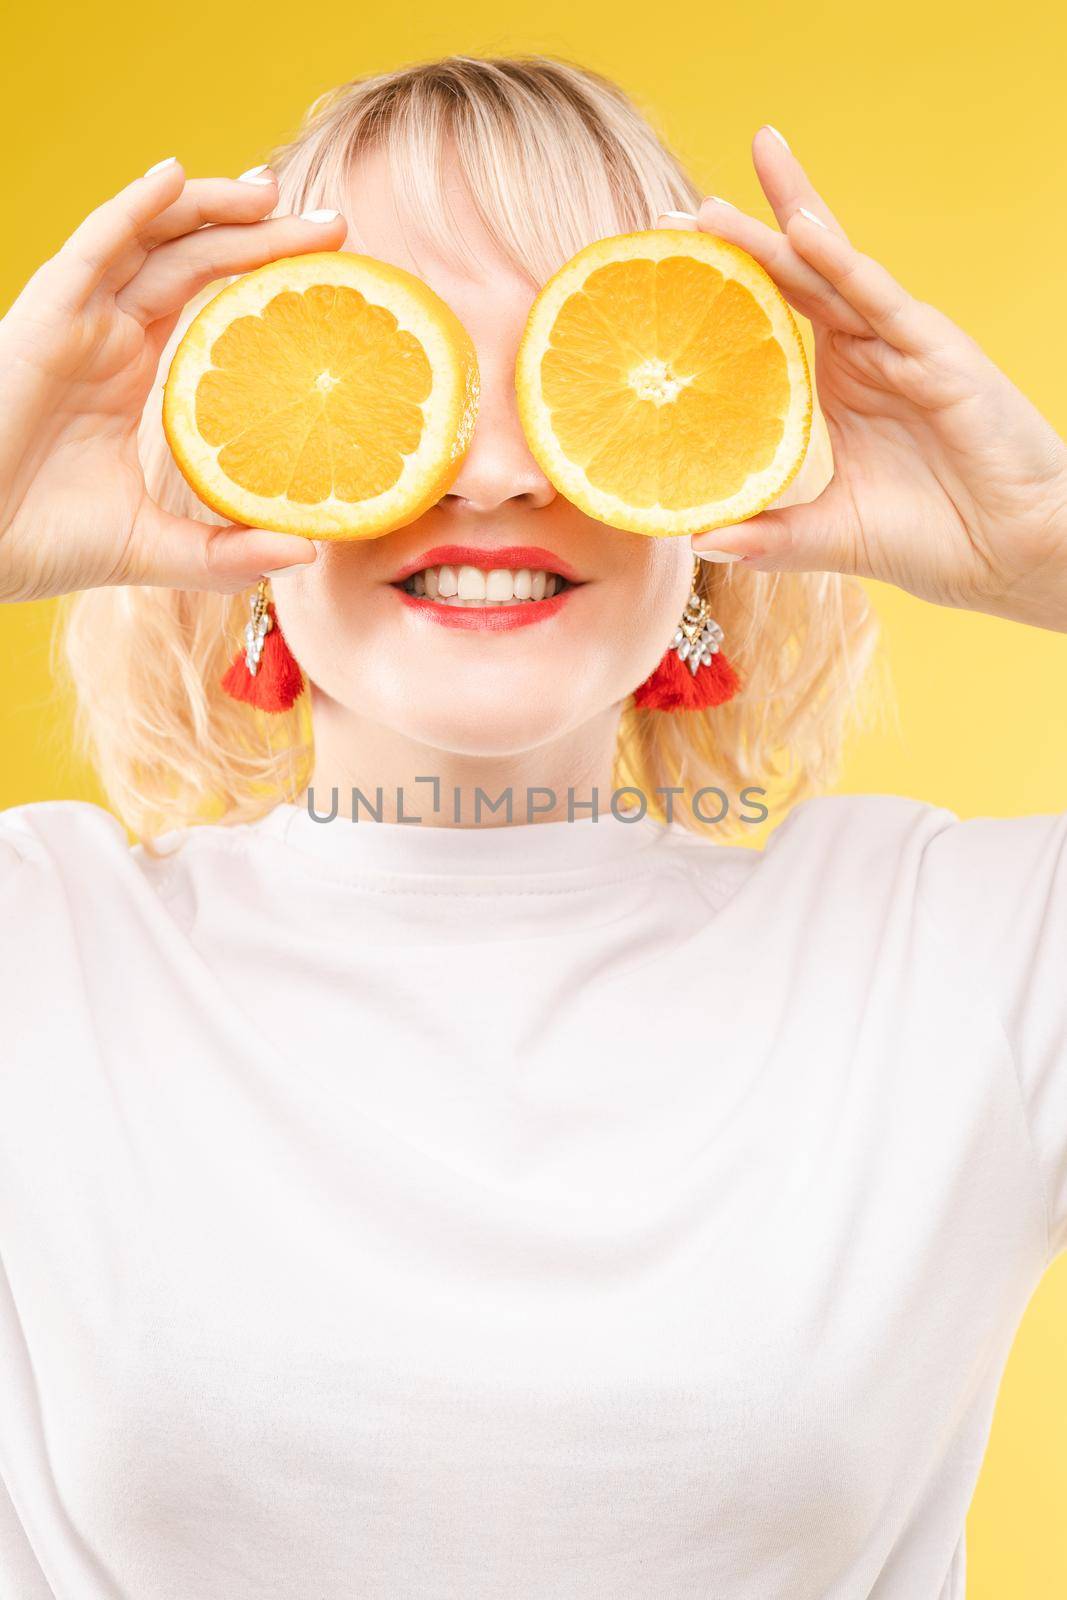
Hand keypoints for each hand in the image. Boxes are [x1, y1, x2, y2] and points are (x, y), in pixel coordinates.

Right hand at [0, 158, 346, 603]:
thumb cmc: (39, 542)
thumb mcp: (155, 548)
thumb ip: (225, 553)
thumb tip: (307, 552)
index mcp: (129, 373)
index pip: (206, 299)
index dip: (259, 272)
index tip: (326, 267)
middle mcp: (104, 335)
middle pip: (190, 258)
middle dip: (258, 232)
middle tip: (331, 224)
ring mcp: (73, 322)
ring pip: (147, 239)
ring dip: (208, 207)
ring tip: (273, 193)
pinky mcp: (41, 320)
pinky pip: (92, 250)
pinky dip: (131, 210)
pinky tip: (174, 179)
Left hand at [664, 127, 1066, 632]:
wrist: (1010, 558)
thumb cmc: (935, 538)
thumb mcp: (831, 536)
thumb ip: (768, 536)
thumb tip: (697, 539)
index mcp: (840, 381)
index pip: (776, 310)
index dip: (730, 280)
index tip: (671, 257)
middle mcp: (867, 351)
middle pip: (796, 273)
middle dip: (740, 237)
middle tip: (674, 212)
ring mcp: (902, 345)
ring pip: (830, 272)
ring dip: (777, 230)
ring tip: (717, 202)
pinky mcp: (938, 353)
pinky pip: (881, 299)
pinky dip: (841, 262)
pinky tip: (800, 227)